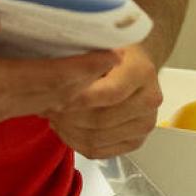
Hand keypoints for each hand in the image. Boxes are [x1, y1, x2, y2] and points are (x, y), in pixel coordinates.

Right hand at [0, 8, 120, 122]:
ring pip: (38, 102)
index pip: (45, 78)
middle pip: (50, 94)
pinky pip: (23, 103)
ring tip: (96, 71)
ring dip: (68, 89)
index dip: (80, 69)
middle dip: (85, 80)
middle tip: (118, 61)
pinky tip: (57, 81)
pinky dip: (46, 93)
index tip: (110, 57)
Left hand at [42, 44, 161, 158]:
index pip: (109, 94)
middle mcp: (150, 100)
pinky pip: (98, 151)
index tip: (54, 95)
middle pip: (101, 120)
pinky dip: (76, 142)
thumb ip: (87, 58)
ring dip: (68, 130)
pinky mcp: (135, 141)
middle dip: (68, 116)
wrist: (132, 63)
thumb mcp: (100, 43)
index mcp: (142, 72)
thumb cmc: (111, 50)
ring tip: (53, 116)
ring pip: (96, 139)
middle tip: (46, 107)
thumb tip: (63, 71)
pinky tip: (64, 128)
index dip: (79, 98)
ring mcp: (144, 124)